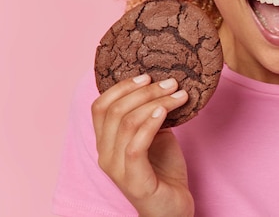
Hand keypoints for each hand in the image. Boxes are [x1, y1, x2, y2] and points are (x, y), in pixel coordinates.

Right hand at [91, 74, 194, 216]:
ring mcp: (116, 169)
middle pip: (115, 110)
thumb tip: (161, 86)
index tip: (146, 76)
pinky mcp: (133, 180)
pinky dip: (151, 123)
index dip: (120, 87)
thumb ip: (149, 115)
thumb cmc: (163, 171)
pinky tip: (166, 112)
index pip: (100, 106)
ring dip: (155, 102)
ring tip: (178, 94)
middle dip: (145, 91)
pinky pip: (136, 145)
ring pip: (127, 123)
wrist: (172, 208)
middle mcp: (104, 154)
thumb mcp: (155, 135)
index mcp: (105, 142)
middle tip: (171, 82)